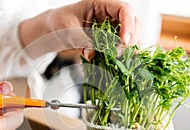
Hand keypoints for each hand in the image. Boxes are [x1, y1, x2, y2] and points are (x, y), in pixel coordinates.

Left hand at [19, 0, 140, 59]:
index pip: (123, 9)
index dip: (128, 24)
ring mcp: (113, 28)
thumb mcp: (68, 30)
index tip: (124, 41)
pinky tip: (123, 64)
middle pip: (134, 22)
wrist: (56, 30)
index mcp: (101, 5)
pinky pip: (123, 48)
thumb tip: (92, 54)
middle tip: (120, 53)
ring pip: (132, 36)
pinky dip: (124, 56)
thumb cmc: (60, 22)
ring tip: (123, 60)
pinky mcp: (110, 41)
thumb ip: (80, 40)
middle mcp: (111, 15)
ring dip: (130, 49)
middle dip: (132, 38)